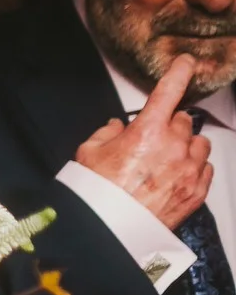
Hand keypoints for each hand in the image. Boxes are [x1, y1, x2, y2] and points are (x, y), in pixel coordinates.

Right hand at [73, 54, 213, 229]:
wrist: (108, 231)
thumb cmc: (96, 193)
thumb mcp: (88, 154)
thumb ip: (105, 133)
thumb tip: (117, 128)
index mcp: (147, 131)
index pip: (169, 90)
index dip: (180, 71)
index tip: (187, 62)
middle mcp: (174, 146)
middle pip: (183, 120)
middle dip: (170, 126)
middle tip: (151, 142)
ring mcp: (189, 169)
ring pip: (199, 143)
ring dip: (186, 146)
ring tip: (166, 161)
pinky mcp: (197, 191)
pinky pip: (206, 168)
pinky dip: (194, 168)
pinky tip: (174, 177)